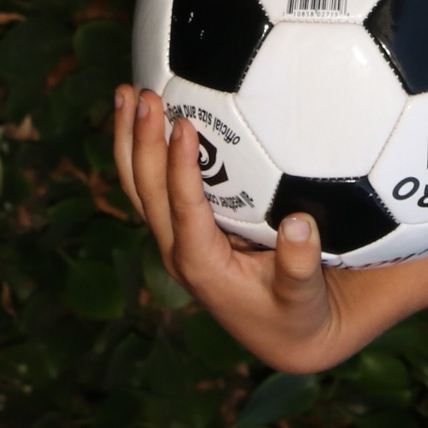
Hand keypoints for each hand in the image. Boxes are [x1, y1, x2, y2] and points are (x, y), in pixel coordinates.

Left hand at [112, 83, 368, 373]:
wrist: (283, 334)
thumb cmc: (297, 311)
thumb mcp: (304, 296)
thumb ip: (300, 264)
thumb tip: (299, 224)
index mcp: (203, 264)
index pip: (182, 210)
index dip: (179, 168)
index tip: (183, 124)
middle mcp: (178, 250)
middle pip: (145, 192)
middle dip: (140, 142)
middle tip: (143, 94)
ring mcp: (173, 239)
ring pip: (138, 187)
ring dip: (128, 141)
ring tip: (123, 94)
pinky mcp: (179, 228)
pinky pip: (151, 186)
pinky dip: (142, 149)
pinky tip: (144, 114)